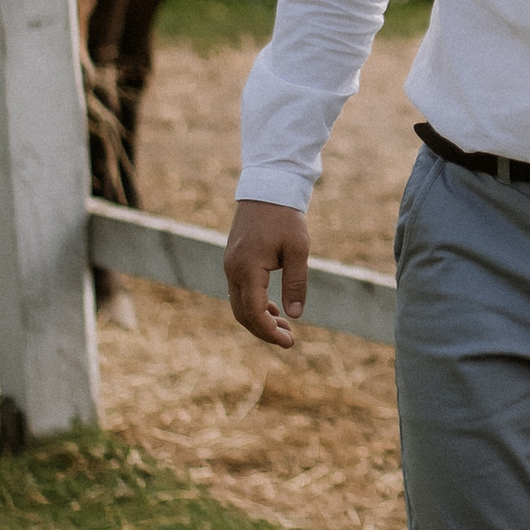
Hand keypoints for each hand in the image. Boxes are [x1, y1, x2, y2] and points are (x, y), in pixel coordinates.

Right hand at [225, 199, 308, 347]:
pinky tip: (274, 308)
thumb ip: (296, 283)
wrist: (268, 187)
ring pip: (239, 304)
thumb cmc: (286, 217)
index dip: (270, 332)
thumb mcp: (298, 249)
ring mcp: (230, 265)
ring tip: (284, 326)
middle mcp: (233, 270)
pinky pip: (239, 291)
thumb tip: (295, 314)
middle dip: (264, 331)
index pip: (254, 312)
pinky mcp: (233, 260)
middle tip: (289, 339)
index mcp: (248, 269)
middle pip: (242, 314)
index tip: (290, 342)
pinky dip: (254, 304)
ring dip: (259, 319)